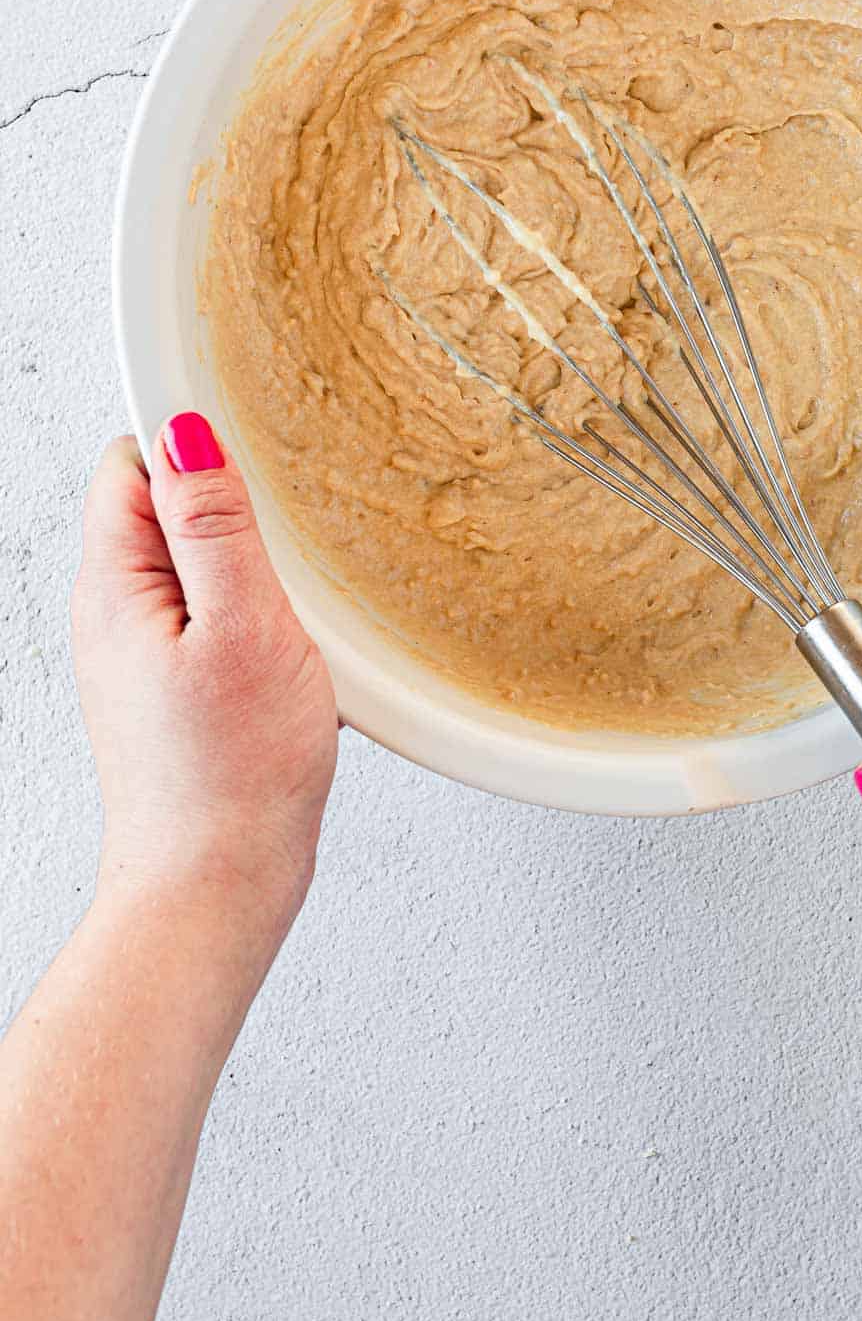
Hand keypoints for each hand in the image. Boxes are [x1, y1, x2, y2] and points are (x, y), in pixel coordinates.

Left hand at [71, 415, 337, 932]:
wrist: (218, 886)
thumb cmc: (233, 776)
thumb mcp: (243, 629)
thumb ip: (214, 526)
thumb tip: (186, 434)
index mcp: (115, 585)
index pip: (134, 462)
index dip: (196, 451)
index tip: (256, 475)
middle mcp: (114, 611)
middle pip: (165, 506)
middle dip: (231, 511)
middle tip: (284, 559)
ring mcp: (141, 650)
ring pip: (194, 562)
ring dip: (248, 567)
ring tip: (288, 612)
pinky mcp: (174, 683)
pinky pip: (211, 611)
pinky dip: (252, 613)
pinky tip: (284, 649)